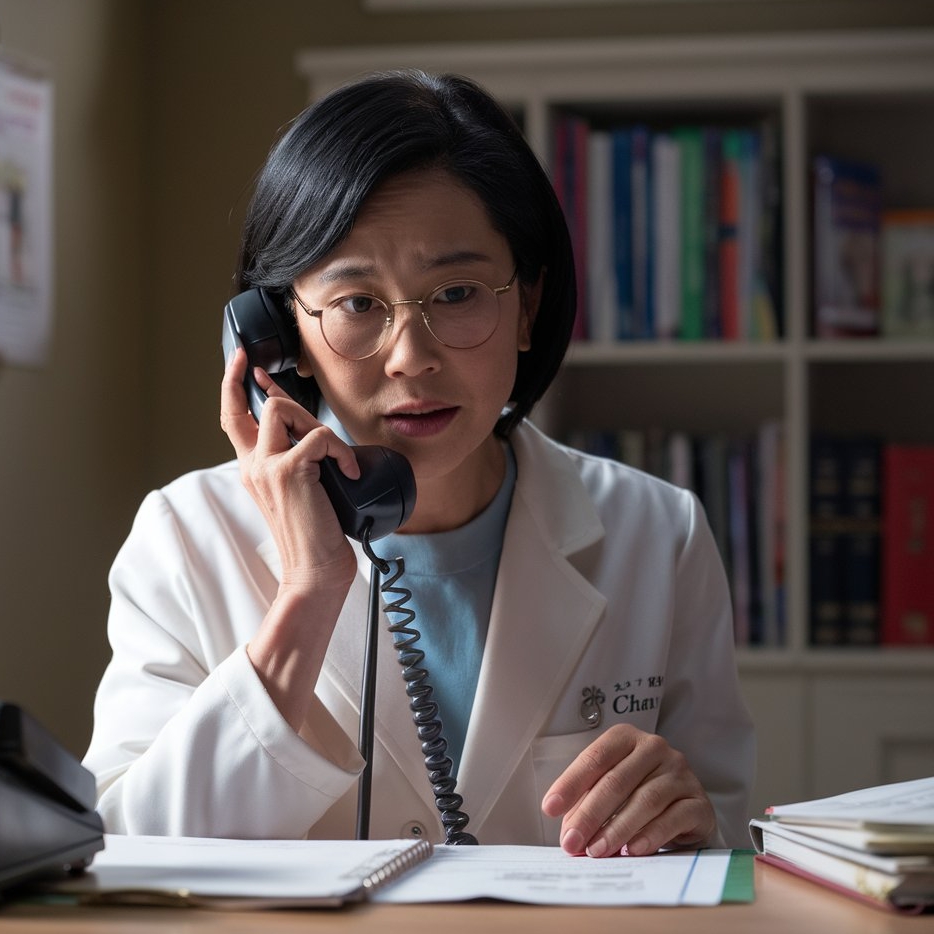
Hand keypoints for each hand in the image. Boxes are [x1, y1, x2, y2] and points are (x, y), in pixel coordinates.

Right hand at [220, 348, 360, 727]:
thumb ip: (302, 466)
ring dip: (314, 421)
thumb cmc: (317, 536)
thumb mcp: (304, 493)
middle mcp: (253, 466)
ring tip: (333, 452)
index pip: (234, 419)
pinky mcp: (289, 472)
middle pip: (250, 407)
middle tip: (283, 389)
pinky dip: (339, 448)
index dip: (234, 386)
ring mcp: (267, 468)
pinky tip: (349, 470)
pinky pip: (317, 436)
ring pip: (282, 410)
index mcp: (254, 470)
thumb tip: (322, 442)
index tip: (245, 362)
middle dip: (267, 388)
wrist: (315, 571)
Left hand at [541, 724, 715, 857]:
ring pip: (644, 800)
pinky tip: (632, 850)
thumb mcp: (610, 791)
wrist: (685, 810)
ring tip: (596, 851)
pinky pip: (673, 818)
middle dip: (589, 814)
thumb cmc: (637, 794)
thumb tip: (568, 833)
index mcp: (627, 738)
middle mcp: (655, 748)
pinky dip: (650, 835)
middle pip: (616, 781)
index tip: (550, 808)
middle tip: (571, 842)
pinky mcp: (699, 802)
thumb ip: (587, 804)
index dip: (571, 783)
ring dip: (616, 829)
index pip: (595, 757)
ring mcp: (680, 773)